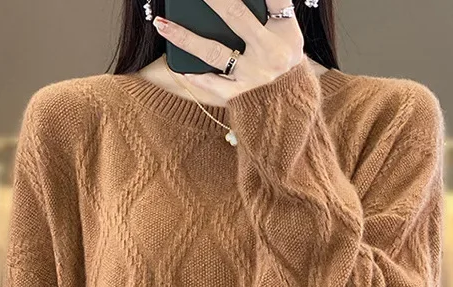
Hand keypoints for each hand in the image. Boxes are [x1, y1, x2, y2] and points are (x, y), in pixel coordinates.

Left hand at [152, 0, 304, 102]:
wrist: (290, 110)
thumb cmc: (286, 66)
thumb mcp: (289, 37)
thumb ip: (272, 12)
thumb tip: (250, 0)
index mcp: (284, 33)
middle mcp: (269, 53)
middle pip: (236, 16)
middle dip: (214, 0)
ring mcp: (252, 76)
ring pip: (213, 51)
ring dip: (185, 37)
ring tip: (162, 24)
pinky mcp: (239, 96)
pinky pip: (213, 84)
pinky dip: (197, 76)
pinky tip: (179, 67)